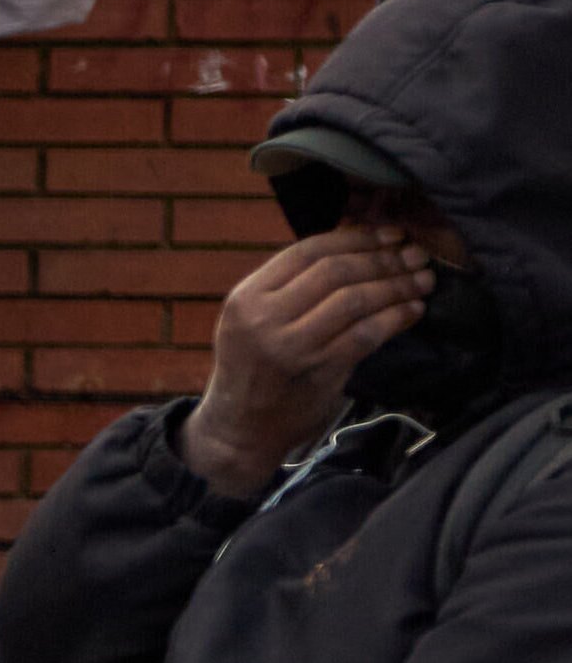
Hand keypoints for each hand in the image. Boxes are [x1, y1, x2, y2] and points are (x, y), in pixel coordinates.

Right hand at [184, 220, 436, 494]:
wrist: (240, 428)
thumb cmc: (255, 368)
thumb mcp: (254, 321)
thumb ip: (291, 289)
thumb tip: (354, 248)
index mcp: (246, 297)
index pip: (307, 251)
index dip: (355, 238)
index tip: (389, 235)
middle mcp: (264, 317)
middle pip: (335, 272)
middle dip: (383, 259)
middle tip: (415, 255)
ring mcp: (291, 345)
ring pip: (354, 300)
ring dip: (396, 286)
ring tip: (422, 280)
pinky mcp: (318, 371)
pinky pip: (366, 335)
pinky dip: (394, 318)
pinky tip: (412, 310)